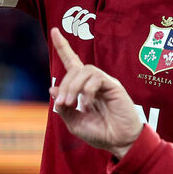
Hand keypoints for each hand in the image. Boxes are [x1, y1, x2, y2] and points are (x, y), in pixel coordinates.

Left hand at [49, 28, 143, 158]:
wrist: (119, 142)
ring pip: (84, 70)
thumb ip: (63, 107)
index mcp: (83, 88)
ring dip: (73, 87)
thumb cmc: (100, 133)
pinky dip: (87, 92)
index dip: (63, 47)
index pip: (72, 62)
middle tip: (63, 103)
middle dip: (65, 85)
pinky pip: (96, 79)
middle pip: (74, 69)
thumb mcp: (75, 122)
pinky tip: (87, 106)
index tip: (54, 31)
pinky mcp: (114, 85)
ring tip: (72, 104)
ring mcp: (105, 82)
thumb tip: (53, 88)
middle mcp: (94, 82)